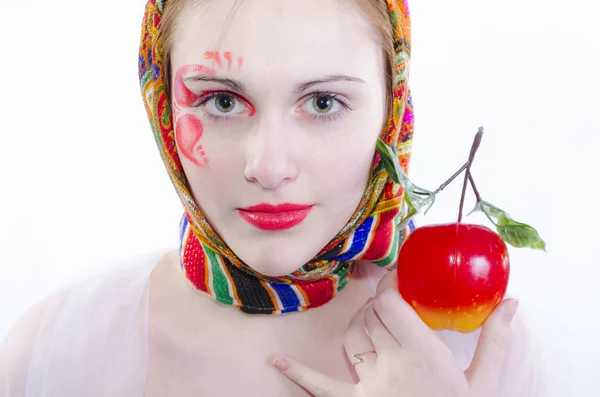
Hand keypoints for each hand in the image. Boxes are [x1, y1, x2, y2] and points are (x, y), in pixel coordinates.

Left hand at [273, 271, 518, 396]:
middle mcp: (392, 366)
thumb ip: (495, 341)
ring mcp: (369, 387)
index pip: (389, 303)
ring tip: (373, 324)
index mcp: (424, 354)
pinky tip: (276, 362)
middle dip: (380, 306)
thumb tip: (512, 302)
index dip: (389, 288)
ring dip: (359, 325)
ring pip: (351, 338)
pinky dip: (298, 374)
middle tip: (392, 305)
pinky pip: (321, 388)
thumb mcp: (486, 385)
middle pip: (370, 316)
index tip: (397, 283)